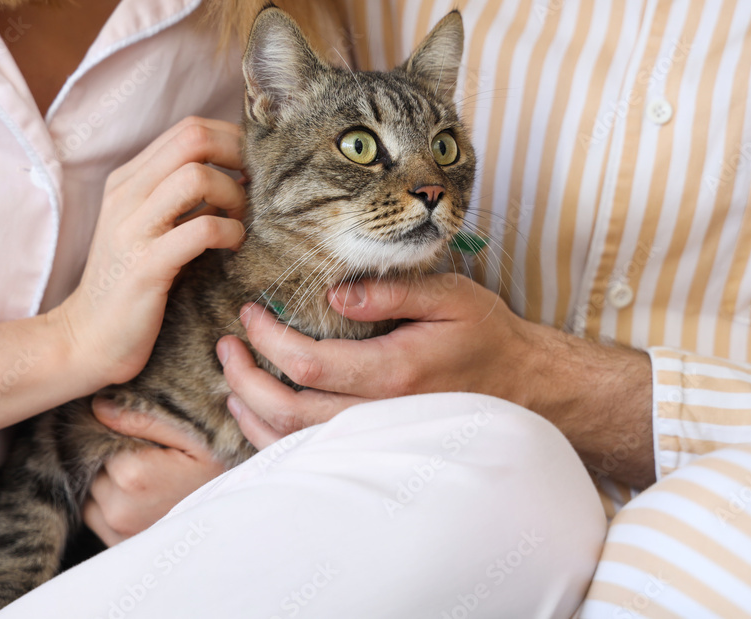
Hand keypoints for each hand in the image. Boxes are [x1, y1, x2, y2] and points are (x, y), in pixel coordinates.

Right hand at [52, 117, 245, 390]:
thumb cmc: (132, 285)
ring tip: (241, 221)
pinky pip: (199, 229)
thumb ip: (183, 200)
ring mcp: (132, 228)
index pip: (188, 130)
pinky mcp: (145, 266)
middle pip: (193, 138)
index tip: (252, 168)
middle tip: (256, 187)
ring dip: (234, 195)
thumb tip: (240, 177)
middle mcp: (126, 195)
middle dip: (238, 155)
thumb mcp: (152, 229)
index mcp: (128, 180)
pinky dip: (228, 232)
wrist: (86, 340)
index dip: (231, 140)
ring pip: (196, 176)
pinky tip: (232, 246)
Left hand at [83, 397, 225, 545]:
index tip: (144, 435)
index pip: (99, 438)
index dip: (118, 430)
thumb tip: (98, 406)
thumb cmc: (220, 471)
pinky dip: (110, 501)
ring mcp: (117, 532)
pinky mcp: (117, 545)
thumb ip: (143, 419)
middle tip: (150, 455)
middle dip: (113, 456)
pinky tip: (141, 496)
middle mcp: (119, 509)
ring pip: (92, 489)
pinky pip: (95, 514)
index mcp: (134, 476)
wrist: (237, 519)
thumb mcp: (191, 436)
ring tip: (146, 476)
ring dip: (109, 479)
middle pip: (95, 465)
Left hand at [219, 273, 655, 486]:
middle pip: (288, 412)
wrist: (524, 387)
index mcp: (393, 373)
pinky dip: (274, 440)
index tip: (250, 313)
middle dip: (244, 377)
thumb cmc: (486, 336)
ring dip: (251, 412)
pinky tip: (258, 415)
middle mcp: (380, 416)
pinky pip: (312, 457)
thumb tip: (333, 295)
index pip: (307, 363)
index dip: (267, 339)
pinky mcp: (376, 451)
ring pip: (293, 444)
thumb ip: (390, 292)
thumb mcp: (450, 296)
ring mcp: (377, 441)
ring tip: (230, 379)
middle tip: (226, 344)